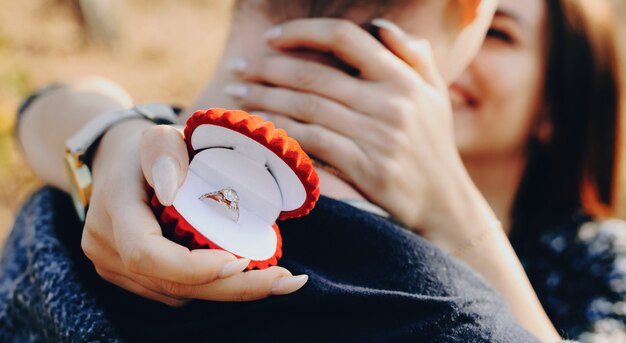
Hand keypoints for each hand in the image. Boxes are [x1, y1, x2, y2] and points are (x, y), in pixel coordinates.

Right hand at [80, 119, 307, 305]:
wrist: (115, 165)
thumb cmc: (143, 149)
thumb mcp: (157, 135)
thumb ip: (164, 150)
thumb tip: (172, 189)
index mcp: (113, 208)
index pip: (146, 253)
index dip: (193, 267)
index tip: (241, 261)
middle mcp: (105, 246)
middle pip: (170, 285)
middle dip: (231, 289)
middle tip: (283, 281)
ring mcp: (113, 266)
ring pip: (175, 294)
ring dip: (228, 291)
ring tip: (276, 278)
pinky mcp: (128, 277)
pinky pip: (173, 292)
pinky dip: (212, 286)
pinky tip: (244, 273)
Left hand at [225, 18, 473, 242]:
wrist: (446, 206)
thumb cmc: (434, 146)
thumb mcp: (435, 96)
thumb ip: (414, 56)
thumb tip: (379, 26)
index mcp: (403, 79)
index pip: (344, 38)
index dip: (302, 31)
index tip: (271, 38)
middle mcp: (391, 104)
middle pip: (314, 76)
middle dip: (268, 68)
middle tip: (238, 68)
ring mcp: (378, 138)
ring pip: (307, 109)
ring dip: (265, 99)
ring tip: (237, 95)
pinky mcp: (367, 169)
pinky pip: (313, 144)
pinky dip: (282, 134)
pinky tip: (259, 130)